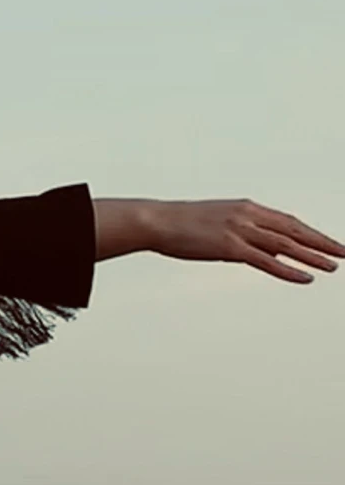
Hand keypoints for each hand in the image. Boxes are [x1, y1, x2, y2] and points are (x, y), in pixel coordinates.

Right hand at [96, 197, 343, 283]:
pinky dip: (288, 269)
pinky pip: (265, 261)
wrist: (157, 220)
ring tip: (334, 267)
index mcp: (246, 207)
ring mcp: (238, 229)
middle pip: (294, 230)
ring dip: (312, 256)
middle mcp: (247, 215)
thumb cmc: (184, 224)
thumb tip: (275, 253)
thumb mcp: (222, 224)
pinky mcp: (229, 246)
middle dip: (322, 242)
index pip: (289, 221)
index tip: (333, 243)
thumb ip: (251, 237)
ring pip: (285, 244)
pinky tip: (305, 277)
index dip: (314, 233)